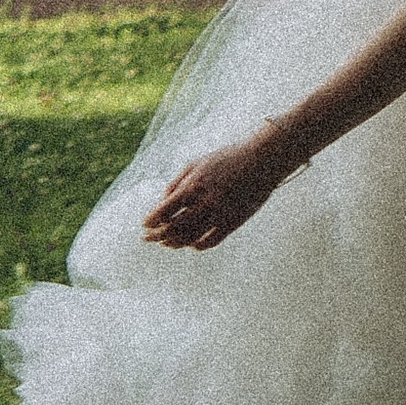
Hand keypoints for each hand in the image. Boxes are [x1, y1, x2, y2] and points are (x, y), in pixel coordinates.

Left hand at [143, 133, 290, 250]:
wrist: (261, 161)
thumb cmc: (226, 159)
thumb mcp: (196, 163)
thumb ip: (177, 182)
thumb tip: (162, 202)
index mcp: (193, 185)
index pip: (165, 210)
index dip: (151, 221)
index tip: (144, 226)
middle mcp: (204, 202)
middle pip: (174, 227)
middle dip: (157, 235)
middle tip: (148, 239)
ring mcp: (220, 214)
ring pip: (190, 237)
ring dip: (175, 242)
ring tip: (166, 243)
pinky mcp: (234, 222)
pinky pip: (211, 241)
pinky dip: (198, 246)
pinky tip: (192, 244)